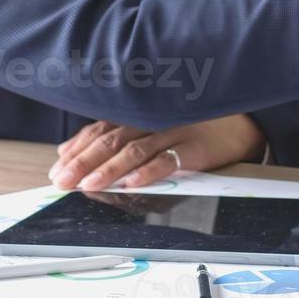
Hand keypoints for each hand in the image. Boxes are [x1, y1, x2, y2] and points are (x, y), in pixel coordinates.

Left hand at [50, 115, 267, 189]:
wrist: (241, 124)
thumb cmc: (190, 125)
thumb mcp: (147, 124)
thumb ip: (109, 133)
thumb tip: (65, 148)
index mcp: (139, 112)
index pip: (100, 129)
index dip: (77, 148)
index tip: (57, 168)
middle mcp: (153, 118)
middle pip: (112, 139)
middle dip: (83, 161)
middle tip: (62, 181)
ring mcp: (175, 131)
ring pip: (135, 150)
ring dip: (109, 168)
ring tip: (88, 184)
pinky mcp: (196, 147)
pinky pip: (169, 160)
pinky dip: (149, 171)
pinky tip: (132, 182)